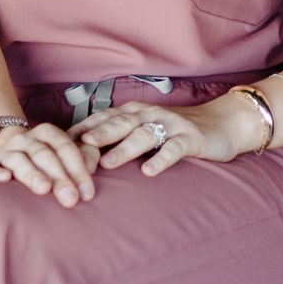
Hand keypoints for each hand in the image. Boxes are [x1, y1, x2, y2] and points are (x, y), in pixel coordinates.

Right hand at [0, 122, 99, 206]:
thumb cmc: (38, 159)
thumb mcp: (60, 154)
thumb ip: (81, 158)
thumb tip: (93, 169)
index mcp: (45, 133)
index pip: (65, 147)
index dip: (78, 169)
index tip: (87, 193)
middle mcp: (25, 139)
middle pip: (44, 155)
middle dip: (60, 177)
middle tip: (71, 198)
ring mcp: (5, 151)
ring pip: (19, 160)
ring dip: (32, 174)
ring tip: (43, 188)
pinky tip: (4, 179)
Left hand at [72, 95, 260, 177]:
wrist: (224, 123)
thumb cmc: (179, 130)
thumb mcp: (147, 130)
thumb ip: (120, 137)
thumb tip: (82, 153)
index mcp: (135, 112)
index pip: (103, 118)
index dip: (80, 130)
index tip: (58, 146)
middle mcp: (150, 114)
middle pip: (118, 123)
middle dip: (95, 135)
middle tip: (73, 149)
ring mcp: (171, 125)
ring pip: (143, 135)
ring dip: (123, 148)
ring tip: (107, 163)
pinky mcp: (190, 139)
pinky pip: (173, 149)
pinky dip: (160, 159)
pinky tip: (149, 171)